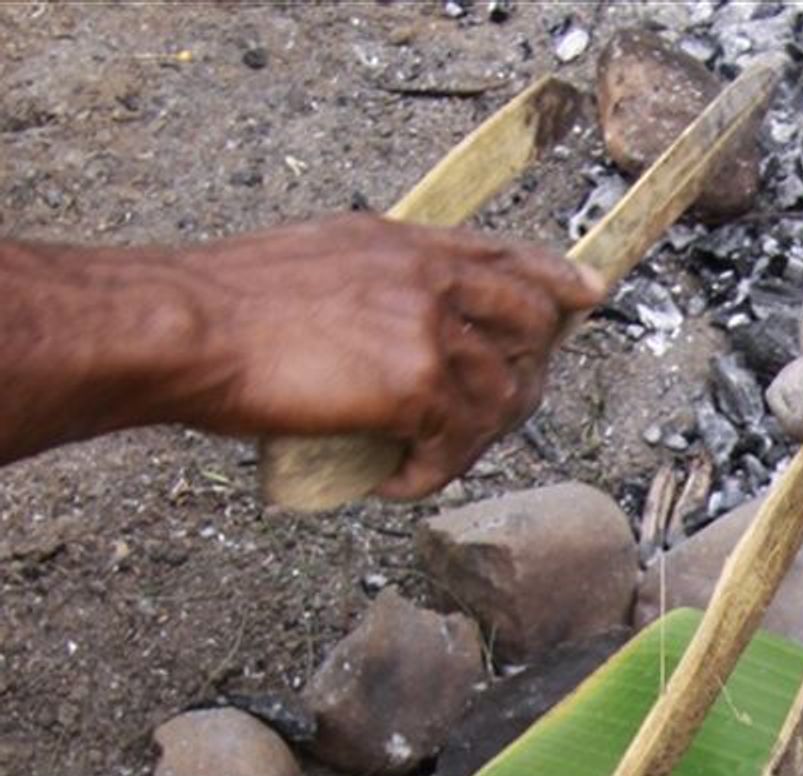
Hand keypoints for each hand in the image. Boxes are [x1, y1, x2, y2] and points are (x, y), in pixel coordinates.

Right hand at [185, 216, 602, 497]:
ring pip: (497, 399)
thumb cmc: (229, 307)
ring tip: (422, 463)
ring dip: (467, 445)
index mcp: (409, 244)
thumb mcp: (320, 262)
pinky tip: (389, 482)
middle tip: (491, 423)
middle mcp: (432, 277)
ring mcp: (430, 328)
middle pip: (530, 326)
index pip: (509, 255)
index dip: (556, 279)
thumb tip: (400, 325)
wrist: (191, 327)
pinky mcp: (417, 384)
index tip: (588, 297)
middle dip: (525, 379)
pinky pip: (453, 447)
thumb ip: (379, 285)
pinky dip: (425, 477)